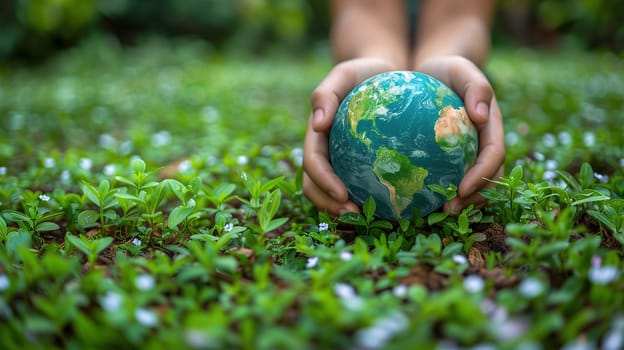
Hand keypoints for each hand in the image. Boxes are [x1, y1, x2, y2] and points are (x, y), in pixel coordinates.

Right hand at [303, 58, 399, 216]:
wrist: (385, 75)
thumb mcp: (345, 73)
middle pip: (316, 186)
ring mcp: (341, 162)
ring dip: (345, 211)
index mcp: (317, 136)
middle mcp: (326, 153)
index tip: (342, 194)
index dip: (322, 182)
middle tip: (355, 216)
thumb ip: (326, 93)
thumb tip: (317, 124)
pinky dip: (369, 202)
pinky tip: (392, 209)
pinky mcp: (360, 167)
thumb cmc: (364, 73)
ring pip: (334, 194)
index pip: (312, 163)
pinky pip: (362, 188)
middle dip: (329, 205)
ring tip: (371, 220)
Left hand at [415, 55, 504, 213]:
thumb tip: (480, 115)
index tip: (462, 189)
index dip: (483, 175)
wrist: (432, 71)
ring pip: (473, 182)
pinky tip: (421, 200)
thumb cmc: (447, 68)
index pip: (494, 155)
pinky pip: (449, 177)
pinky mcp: (451, 157)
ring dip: (461, 200)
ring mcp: (469, 151)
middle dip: (474, 197)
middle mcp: (484, 142)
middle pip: (489, 176)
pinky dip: (441, 190)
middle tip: (449, 209)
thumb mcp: (461, 68)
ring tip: (439, 211)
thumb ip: (476, 86)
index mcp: (492, 125)